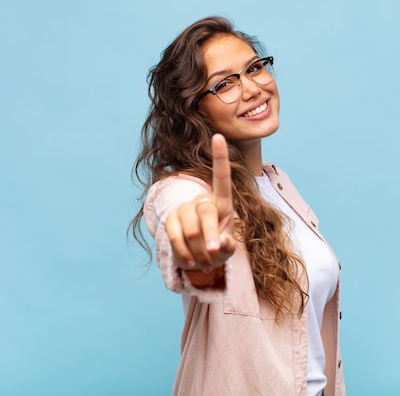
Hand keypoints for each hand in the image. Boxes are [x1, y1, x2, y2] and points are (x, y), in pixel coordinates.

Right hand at [165, 134, 235, 272]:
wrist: (200, 259)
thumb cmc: (219, 249)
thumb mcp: (228, 249)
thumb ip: (227, 246)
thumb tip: (219, 244)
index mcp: (222, 203)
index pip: (221, 178)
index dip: (220, 158)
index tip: (218, 136)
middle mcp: (202, 201)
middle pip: (206, 212)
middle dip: (211, 236)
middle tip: (215, 254)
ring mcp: (184, 210)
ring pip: (190, 228)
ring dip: (199, 251)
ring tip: (206, 263)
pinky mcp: (171, 221)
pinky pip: (175, 237)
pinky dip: (185, 254)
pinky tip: (192, 263)